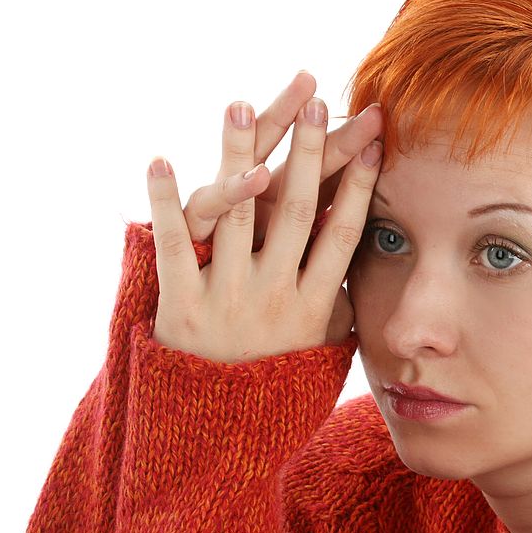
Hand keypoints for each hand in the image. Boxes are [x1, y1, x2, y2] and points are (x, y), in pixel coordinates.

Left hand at [145, 79, 383, 362]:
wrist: (215, 431)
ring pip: (235, 214)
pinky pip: (173, 244)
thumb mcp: (323, 351)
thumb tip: (372, 268)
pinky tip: (159, 158)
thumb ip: (343, 307)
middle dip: (308, 153)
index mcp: (313, 305)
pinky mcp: (180, 304)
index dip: (358, 186)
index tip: (373, 142)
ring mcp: (226, 297)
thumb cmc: (275, 384)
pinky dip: (164, 201)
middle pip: (294, 211)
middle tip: (317, 101)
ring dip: (237, 156)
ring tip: (239, 105)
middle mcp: (274, 296)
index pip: (341, 233)